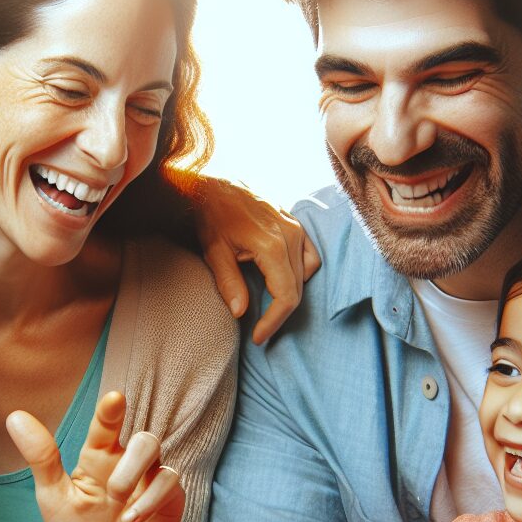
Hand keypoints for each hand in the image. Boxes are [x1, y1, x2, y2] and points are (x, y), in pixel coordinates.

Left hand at [7, 391, 184, 521]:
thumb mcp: (53, 498)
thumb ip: (41, 458)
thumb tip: (14, 416)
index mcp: (98, 458)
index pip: (106, 425)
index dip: (110, 410)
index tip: (114, 399)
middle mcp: (127, 464)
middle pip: (142, 437)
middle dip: (129, 459)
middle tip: (112, 492)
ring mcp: (150, 481)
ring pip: (156, 450)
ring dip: (136, 475)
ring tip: (119, 508)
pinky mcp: (168, 501)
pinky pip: (170, 483)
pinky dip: (150, 500)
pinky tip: (131, 521)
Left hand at [193, 175, 319, 344]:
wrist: (214, 185)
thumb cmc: (211, 217)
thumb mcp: (214, 252)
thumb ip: (229, 283)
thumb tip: (241, 313)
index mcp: (272, 245)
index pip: (286, 296)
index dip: (274, 322)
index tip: (259, 337)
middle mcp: (291, 236)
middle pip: (297, 289)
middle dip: (279, 314)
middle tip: (259, 331)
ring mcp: (296, 228)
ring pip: (307, 274)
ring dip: (291, 294)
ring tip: (269, 307)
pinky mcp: (296, 224)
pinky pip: (311, 256)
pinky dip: (301, 273)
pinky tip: (282, 280)